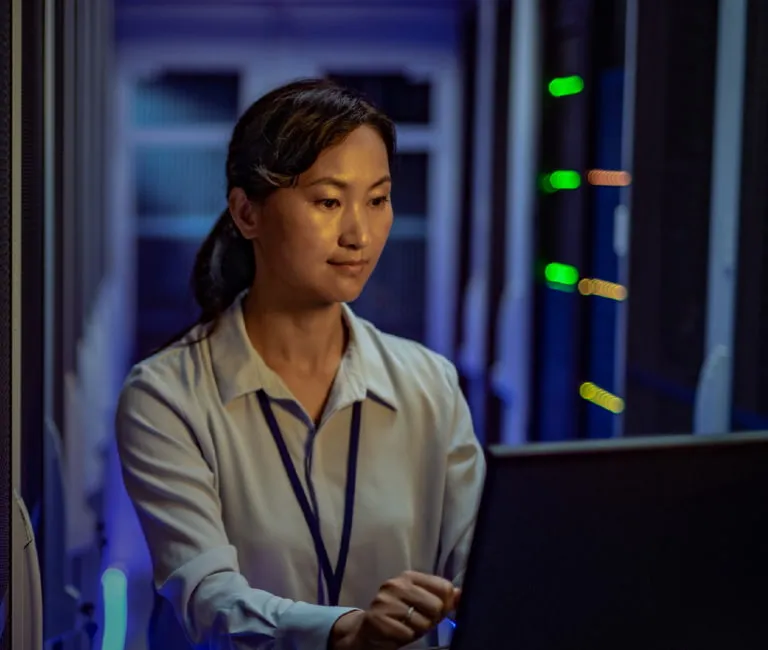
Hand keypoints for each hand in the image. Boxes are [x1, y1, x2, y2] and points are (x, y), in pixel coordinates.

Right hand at [331, 571, 459, 649]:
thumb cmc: (399, 617)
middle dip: (431, 620)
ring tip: (406, 626)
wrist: (367, 631)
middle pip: (436, 606)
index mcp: (409, 577)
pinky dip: (405, 637)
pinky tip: (396, 632)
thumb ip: (442, 599)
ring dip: (417, 630)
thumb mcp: (421, 605)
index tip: (436, 611)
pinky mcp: (377, 618)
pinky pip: (407, 633)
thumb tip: (461, 594)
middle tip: (418, 621)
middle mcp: (396, 584)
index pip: (444, 587)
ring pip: (422, 622)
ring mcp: (385, 600)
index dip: (446, 604)